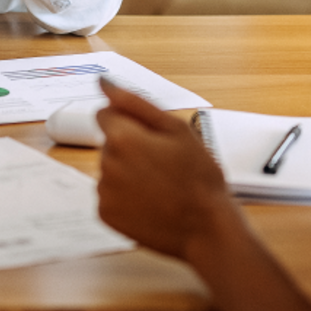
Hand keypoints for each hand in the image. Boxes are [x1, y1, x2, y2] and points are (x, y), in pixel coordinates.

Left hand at [95, 80, 233, 259]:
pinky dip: (125, 196)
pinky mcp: (105, 214)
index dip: (129, 122)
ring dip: (128, 172)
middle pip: (109, 143)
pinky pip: (110, 194)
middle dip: (130, 147)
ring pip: (110, 169)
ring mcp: (104, 192)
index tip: (151, 137)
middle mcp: (106, 164)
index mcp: (122, 138)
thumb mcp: (176, 130)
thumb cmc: (199, 178)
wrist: (206, 228)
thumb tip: (104, 82)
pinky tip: (150, 202)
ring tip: (160, 186)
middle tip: (164, 164)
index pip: (104, 114)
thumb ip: (134, 102)